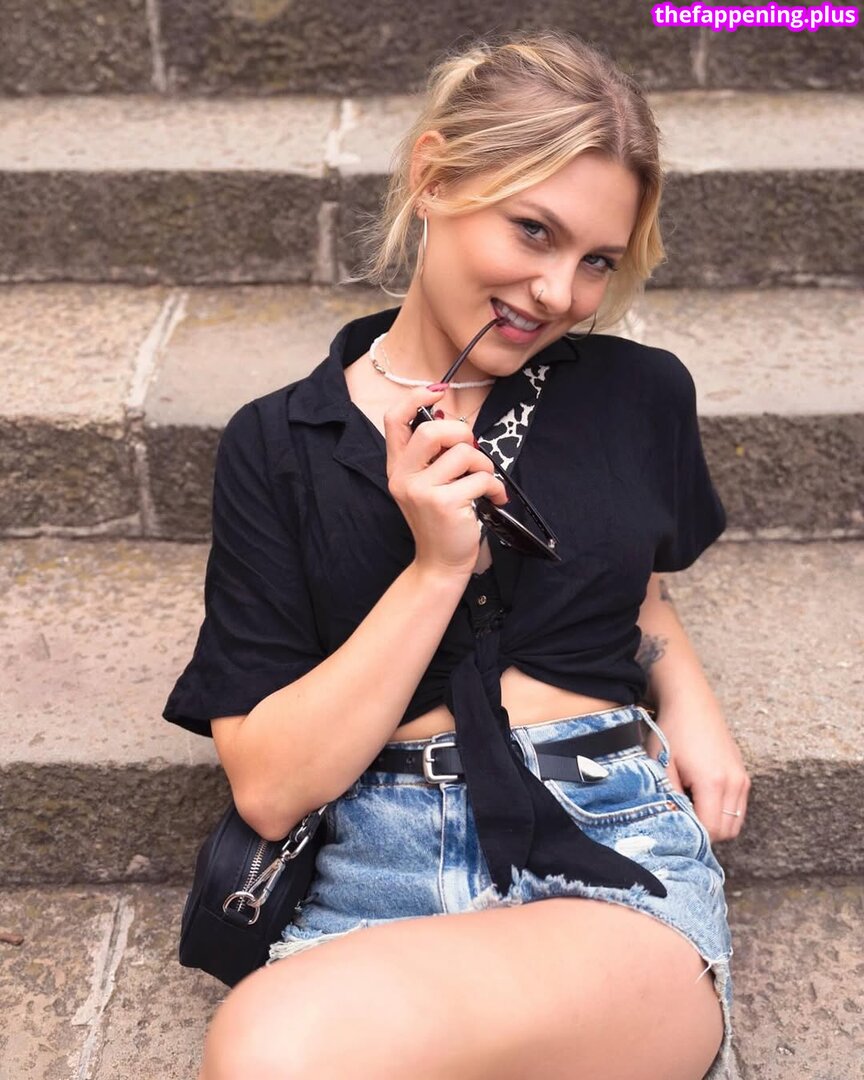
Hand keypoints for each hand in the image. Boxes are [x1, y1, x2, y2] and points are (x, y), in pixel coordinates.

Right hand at [384, 385, 507, 575]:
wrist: (440, 563)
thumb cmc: (440, 520)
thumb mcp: (427, 484)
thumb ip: (433, 456)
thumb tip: (455, 423)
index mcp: (397, 467)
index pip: (394, 420)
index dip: (415, 398)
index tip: (438, 392)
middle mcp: (403, 476)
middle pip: (433, 431)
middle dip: (463, 434)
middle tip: (472, 452)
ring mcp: (421, 491)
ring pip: (463, 454)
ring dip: (484, 465)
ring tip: (485, 482)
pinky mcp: (443, 504)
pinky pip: (480, 478)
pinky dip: (495, 487)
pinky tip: (494, 499)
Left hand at [644, 703, 750, 843]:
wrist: (692, 704)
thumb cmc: (672, 732)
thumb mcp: (661, 765)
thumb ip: (668, 798)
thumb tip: (674, 824)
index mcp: (713, 782)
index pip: (712, 830)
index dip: (693, 833)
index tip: (676, 822)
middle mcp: (734, 783)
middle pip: (727, 832)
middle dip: (705, 832)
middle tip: (683, 815)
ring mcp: (742, 779)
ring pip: (735, 823)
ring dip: (715, 823)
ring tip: (692, 805)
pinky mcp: (743, 776)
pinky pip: (738, 809)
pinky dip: (723, 812)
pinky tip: (702, 797)